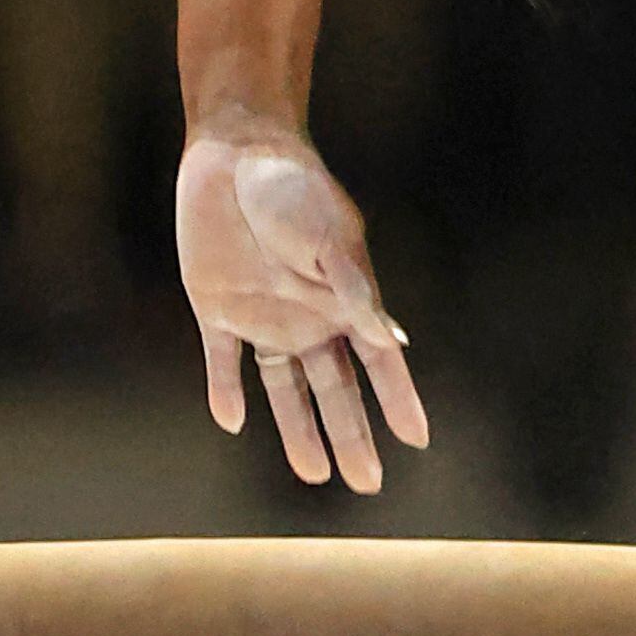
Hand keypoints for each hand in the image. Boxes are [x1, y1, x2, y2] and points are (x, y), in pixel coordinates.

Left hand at [176, 124, 429, 494]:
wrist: (235, 152)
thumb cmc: (292, 187)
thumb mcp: (329, 236)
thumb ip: (353, 288)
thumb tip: (392, 340)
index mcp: (341, 298)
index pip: (377, 361)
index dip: (398, 398)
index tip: (419, 440)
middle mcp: (307, 315)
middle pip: (334, 388)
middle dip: (353, 435)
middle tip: (369, 484)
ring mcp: (263, 315)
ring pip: (285, 389)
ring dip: (298, 429)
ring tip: (315, 475)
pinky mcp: (217, 309)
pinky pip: (223, 363)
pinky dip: (226, 391)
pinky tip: (232, 420)